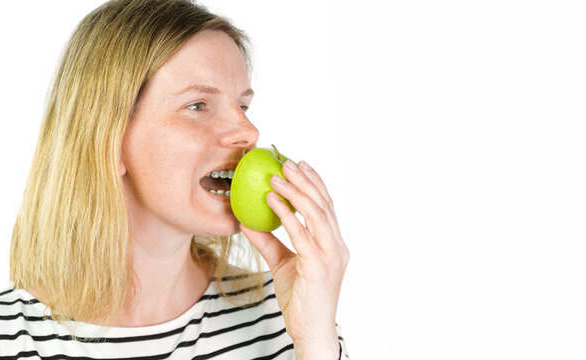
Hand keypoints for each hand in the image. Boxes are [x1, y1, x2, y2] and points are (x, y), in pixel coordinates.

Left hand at [239, 159, 348, 356]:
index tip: (299, 165)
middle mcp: (337, 246)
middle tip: (286, 163)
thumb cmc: (300, 300)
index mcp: (334, 245)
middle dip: (305, 180)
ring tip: (276, 177)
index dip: (315, 183)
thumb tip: (247, 221)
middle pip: (324, 204)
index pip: (327, 206)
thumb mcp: (283, 264)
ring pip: (316, 213)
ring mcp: (331, 256)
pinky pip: (301, 233)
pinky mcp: (319, 266)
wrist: (310, 331)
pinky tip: (270, 202)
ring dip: (295, 191)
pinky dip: (286, 214)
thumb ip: (269, 243)